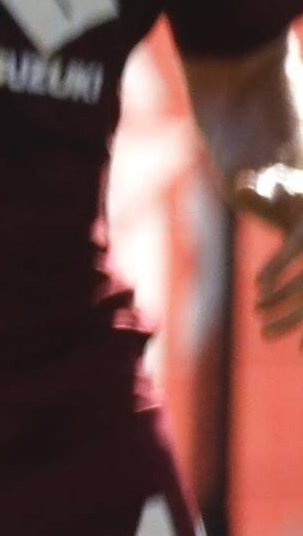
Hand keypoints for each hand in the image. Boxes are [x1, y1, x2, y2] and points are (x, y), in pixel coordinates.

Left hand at [239, 164, 302, 341]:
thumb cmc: (296, 198)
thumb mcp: (282, 190)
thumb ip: (262, 191)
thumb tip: (239, 183)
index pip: (295, 248)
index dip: (278, 265)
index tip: (257, 284)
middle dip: (286, 301)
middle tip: (256, 314)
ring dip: (294, 319)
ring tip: (265, 333)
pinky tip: (300, 352)